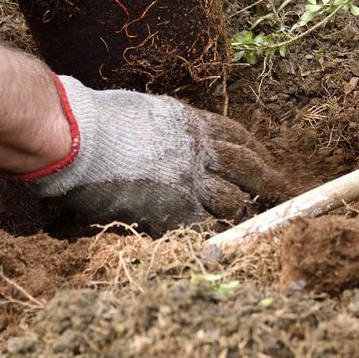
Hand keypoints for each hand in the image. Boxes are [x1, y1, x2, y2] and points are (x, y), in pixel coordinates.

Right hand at [15, 77, 286, 232]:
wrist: (75, 136)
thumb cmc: (90, 121)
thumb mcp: (138, 112)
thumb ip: (159, 127)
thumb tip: (157, 136)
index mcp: (187, 121)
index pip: (235, 134)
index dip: (255, 150)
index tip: (265, 159)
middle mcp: (196, 147)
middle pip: (247, 166)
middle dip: (268, 181)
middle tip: (284, 193)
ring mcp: (188, 179)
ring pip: (233, 199)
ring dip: (242, 213)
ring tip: (255, 226)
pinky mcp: (173, 209)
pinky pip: (206, 228)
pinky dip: (215, 237)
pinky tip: (220, 245)